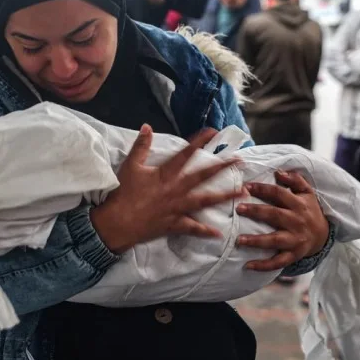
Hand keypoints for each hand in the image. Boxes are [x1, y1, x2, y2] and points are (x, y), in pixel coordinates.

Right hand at [90, 126, 244, 253]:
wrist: (117, 223)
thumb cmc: (123, 194)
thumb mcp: (130, 166)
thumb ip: (141, 146)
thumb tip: (147, 126)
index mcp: (165, 174)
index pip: (185, 154)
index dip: (200, 141)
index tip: (213, 132)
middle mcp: (176, 189)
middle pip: (203, 176)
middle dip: (222, 167)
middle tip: (239, 161)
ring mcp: (177, 208)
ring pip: (205, 201)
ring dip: (225, 196)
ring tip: (242, 193)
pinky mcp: (174, 224)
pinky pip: (193, 228)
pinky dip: (205, 231)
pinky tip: (219, 232)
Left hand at [236, 170, 328, 271]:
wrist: (324, 235)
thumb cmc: (309, 210)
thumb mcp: (307, 192)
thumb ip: (295, 180)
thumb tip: (279, 172)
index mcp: (298, 204)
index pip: (278, 193)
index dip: (262, 189)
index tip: (245, 187)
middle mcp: (296, 221)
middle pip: (274, 215)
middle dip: (256, 212)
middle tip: (238, 209)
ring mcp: (295, 240)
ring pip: (274, 240)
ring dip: (256, 241)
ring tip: (239, 240)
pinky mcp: (293, 255)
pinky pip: (278, 262)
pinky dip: (263, 265)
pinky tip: (248, 265)